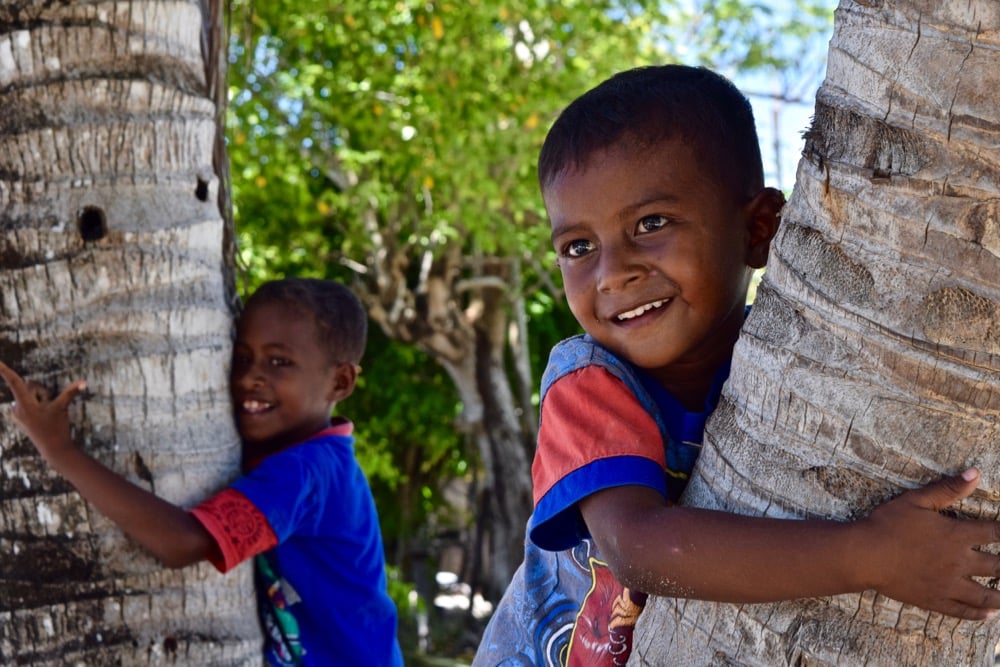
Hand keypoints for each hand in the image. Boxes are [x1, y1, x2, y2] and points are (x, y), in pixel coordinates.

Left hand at [0, 361, 86, 462]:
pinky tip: (42, 417)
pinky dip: (37, 405)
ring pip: (30, 395)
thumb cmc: (57, 428)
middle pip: (30, 387)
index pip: (15, 383)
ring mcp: (17, 413)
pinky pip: (28, 403)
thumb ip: (70, 392)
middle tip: (49, 406)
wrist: (53, 449)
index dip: (5, 371)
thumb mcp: (63, 408)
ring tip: (46, 415)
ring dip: (40, 400)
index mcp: (24, 404)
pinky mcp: (20, 417)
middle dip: (42, 392)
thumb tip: (84, 382)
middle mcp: (17, 408)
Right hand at [859, 468, 999, 619]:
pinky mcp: (935, 600)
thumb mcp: (916, 500)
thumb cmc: (887, 524)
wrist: (864, 555)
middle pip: (998, 566)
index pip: (995, 533)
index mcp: (956, 535)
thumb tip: (975, 473)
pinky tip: (988, 614)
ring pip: (986, 595)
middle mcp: (959, 562)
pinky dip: (979, 614)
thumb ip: (947, 488)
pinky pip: (963, 611)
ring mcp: (948, 585)